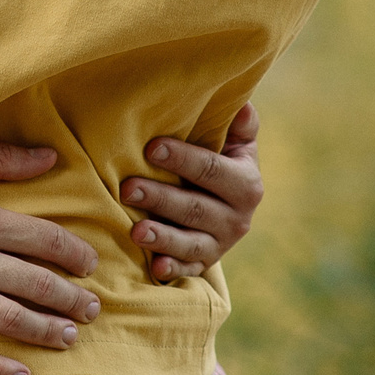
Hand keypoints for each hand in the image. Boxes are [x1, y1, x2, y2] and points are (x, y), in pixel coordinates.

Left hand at [121, 103, 263, 281]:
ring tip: (136, 230)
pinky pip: (188, 269)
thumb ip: (240, 124)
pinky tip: (155, 267)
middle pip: (196, 208)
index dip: (183, 159)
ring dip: (163, 237)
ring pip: (191, 242)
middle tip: (128, 188)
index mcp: (246, 183)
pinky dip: (172, 269)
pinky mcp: (204, 262)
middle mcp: (238, 218)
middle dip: (161, 198)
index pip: (212, 170)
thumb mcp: (235, 142)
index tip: (151, 148)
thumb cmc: (220, 159)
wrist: (227, 202)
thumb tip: (241, 105)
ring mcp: (220, 244)